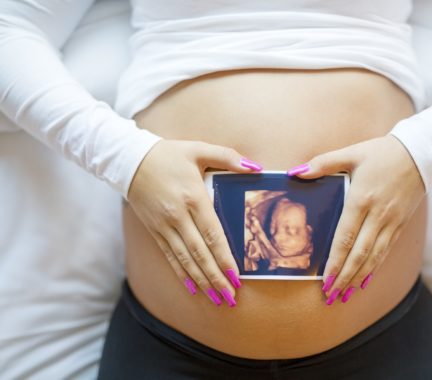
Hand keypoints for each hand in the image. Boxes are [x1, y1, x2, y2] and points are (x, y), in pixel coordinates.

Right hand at [128, 139, 262, 306]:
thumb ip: (228, 157)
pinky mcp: (155, 230)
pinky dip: (181, 274)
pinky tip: (192, 288)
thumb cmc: (168, 154)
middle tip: (230, 298)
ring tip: (216, 299)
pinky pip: (170, 257)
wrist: (129, 160)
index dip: (225, 258)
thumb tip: (255, 167)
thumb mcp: (199, 149)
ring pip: (185, 260)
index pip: (213, 235)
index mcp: (193, 198)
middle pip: (200, 254)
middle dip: (216, 278)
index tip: (236, 277)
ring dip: (201, 282)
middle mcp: (178, 216)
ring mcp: (165, 226)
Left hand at [287, 135, 424, 304]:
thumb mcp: (351, 153)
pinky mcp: (400, 225)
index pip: (346, 238)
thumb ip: (323, 164)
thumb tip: (296, 172)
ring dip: (359, 278)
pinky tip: (365, 280)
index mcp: (362, 199)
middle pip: (360, 254)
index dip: (335, 261)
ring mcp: (391, 222)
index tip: (325, 280)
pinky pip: (386, 251)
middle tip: (332, 296)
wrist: (420, 153)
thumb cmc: (382, 153)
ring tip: (345, 295)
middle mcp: (378, 216)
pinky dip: (374, 268)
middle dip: (345, 278)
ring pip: (374, 257)